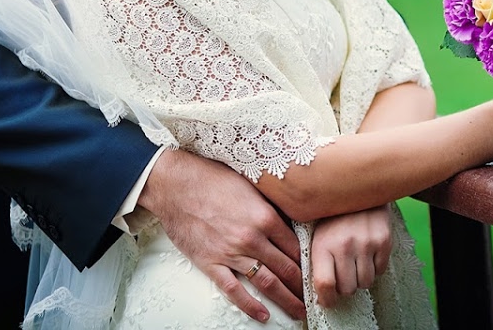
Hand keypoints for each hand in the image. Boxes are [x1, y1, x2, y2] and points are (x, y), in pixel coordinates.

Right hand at [137, 148, 305, 322]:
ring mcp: (231, 253)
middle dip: (302, 285)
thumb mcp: (251, 186)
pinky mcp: (211, 263)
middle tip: (313, 297)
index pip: (295, 246)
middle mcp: (252, 238)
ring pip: (266, 282)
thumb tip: (287, 219)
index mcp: (265, 216)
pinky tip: (263, 315)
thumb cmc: (213, 179)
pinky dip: (250, 305)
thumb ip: (269, 206)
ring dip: (285, 299)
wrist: (177, 185)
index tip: (315, 271)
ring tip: (297, 311)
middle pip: (286, 268)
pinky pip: (233, 290)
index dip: (308, 262)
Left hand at [309, 205, 393, 307]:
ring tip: (355, 264)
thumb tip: (319, 296)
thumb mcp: (317, 237)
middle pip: (348, 288)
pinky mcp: (384, 241)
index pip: (325, 284)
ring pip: (365, 283)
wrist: (359, 189)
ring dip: (360, 279)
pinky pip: (380, 271)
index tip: (327, 300)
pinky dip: (374, 269)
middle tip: (343, 275)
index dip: (327, 299)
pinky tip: (367, 255)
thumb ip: (316, 264)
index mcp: (323, 244)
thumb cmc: (334, 218)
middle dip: (345, 287)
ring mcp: (367, 243)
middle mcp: (345, 245)